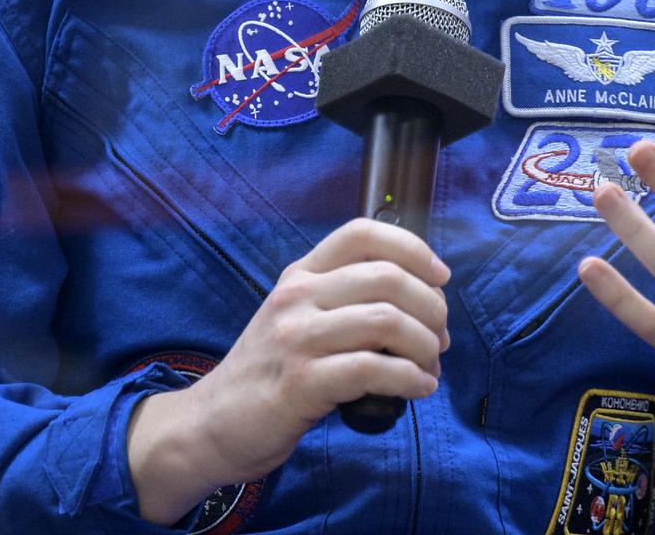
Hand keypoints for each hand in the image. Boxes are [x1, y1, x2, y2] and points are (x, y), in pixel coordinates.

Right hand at [127, 217, 449, 523]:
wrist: (213, 422)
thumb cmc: (270, 370)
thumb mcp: (297, 316)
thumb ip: (343, 299)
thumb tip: (419, 299)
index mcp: (301, 273)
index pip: (363, 232)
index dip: (413, 248)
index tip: (441, 277)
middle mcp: (298, 295)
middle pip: (387, 277)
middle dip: (431, 307)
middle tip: (442, 337)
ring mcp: (296, 337)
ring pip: (386, 321)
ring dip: (426, 346)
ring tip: (432, 366)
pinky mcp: (300, 383)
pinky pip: (372, 369)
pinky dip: (410, 379)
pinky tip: (419, 388)